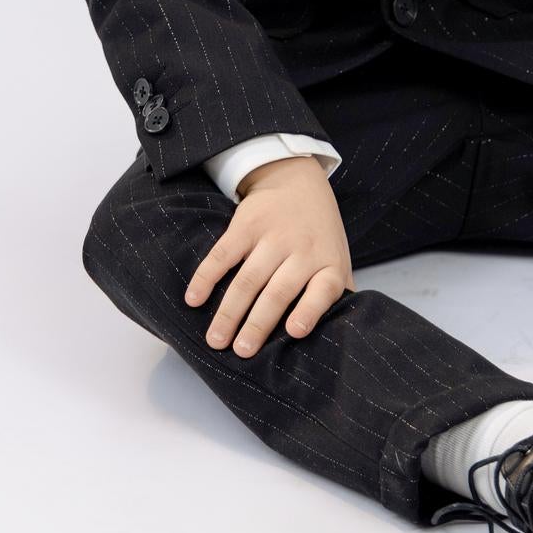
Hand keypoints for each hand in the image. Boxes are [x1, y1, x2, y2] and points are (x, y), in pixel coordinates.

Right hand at [183, 155, 353, 357]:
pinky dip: (206, 277)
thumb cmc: (317, 234)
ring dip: (229, 311)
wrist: (296, 180)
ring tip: (215, 340)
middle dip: (258, 324)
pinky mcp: (246, 224)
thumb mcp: (336, 258)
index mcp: (328, 264)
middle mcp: (303, 250)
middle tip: (241, 352)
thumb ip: (337, 294)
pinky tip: (193, 300)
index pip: (324, 289)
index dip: (310, 310)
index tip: (294, 331)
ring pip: (248, 279)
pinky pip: (223, 254)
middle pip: (278, 291)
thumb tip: (339, 337)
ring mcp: (274, 236)